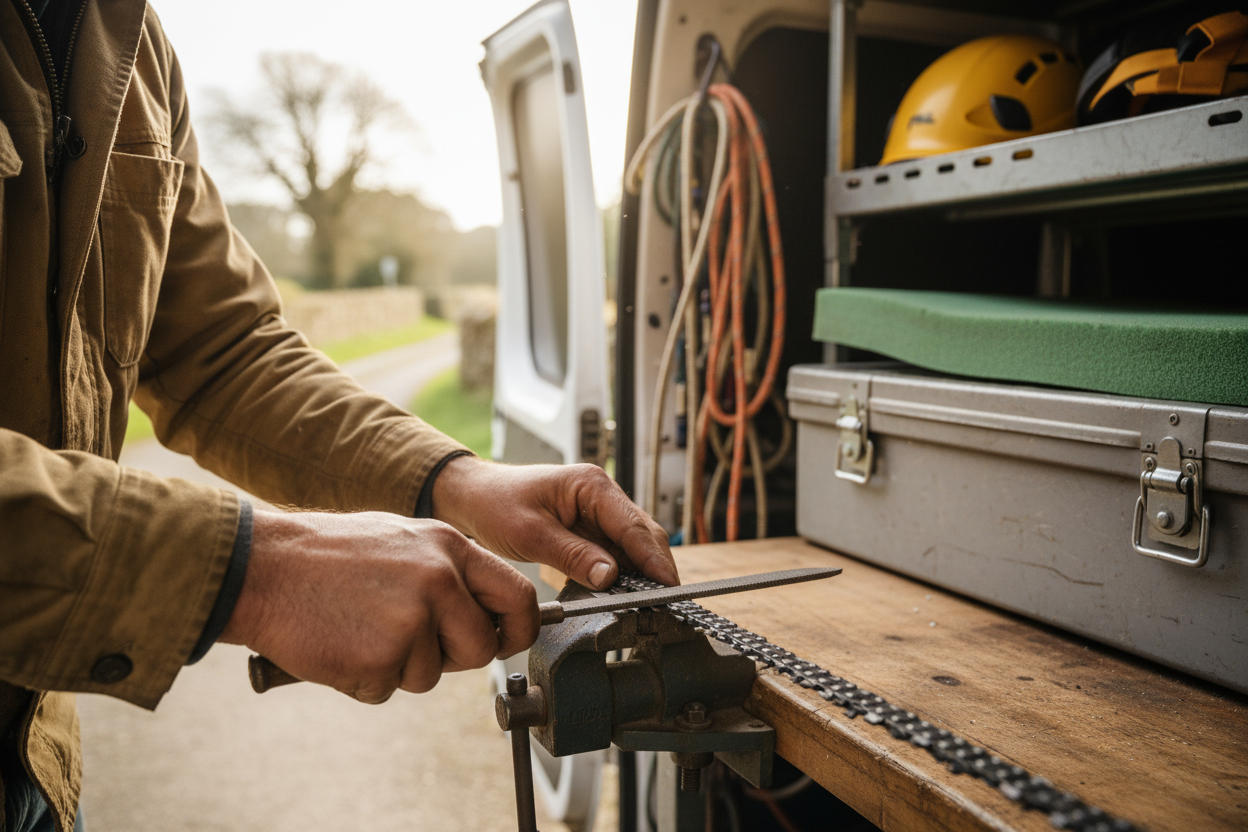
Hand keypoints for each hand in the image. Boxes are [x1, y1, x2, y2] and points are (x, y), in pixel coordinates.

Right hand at [220, 509, 537, 702]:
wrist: (262, 567)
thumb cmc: (327, 556)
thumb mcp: (403, 541)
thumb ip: (447, 573)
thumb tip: (483, 615)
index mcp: (450, 547)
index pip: (519, 596)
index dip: (518, 629)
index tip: (503, 642)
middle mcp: (440, 580)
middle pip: (481, 648)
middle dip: (451, 657)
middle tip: (406, 639)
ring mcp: (412, 619)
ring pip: (430, 675)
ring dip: (397, 667)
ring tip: (359, 628)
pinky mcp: (381, 657)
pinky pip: (387, 689)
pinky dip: (363, 678)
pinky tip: (340, 643)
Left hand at [430, 456, 677, 590]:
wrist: (473, 497)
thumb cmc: (496, 504)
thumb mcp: (531, 534)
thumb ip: (572, 555)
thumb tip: (610, 577)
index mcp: (592, 485)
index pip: (634, 526)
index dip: (654, 559)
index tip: (668, 588)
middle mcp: (602, 495)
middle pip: (642, 535)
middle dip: (655, 569)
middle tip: (666, 604)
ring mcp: (598, 512)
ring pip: (632, 547)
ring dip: (640, 574)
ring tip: (648, 605)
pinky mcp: (591, 529)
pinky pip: (615, 553)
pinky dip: (622, 574)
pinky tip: (623, 595)